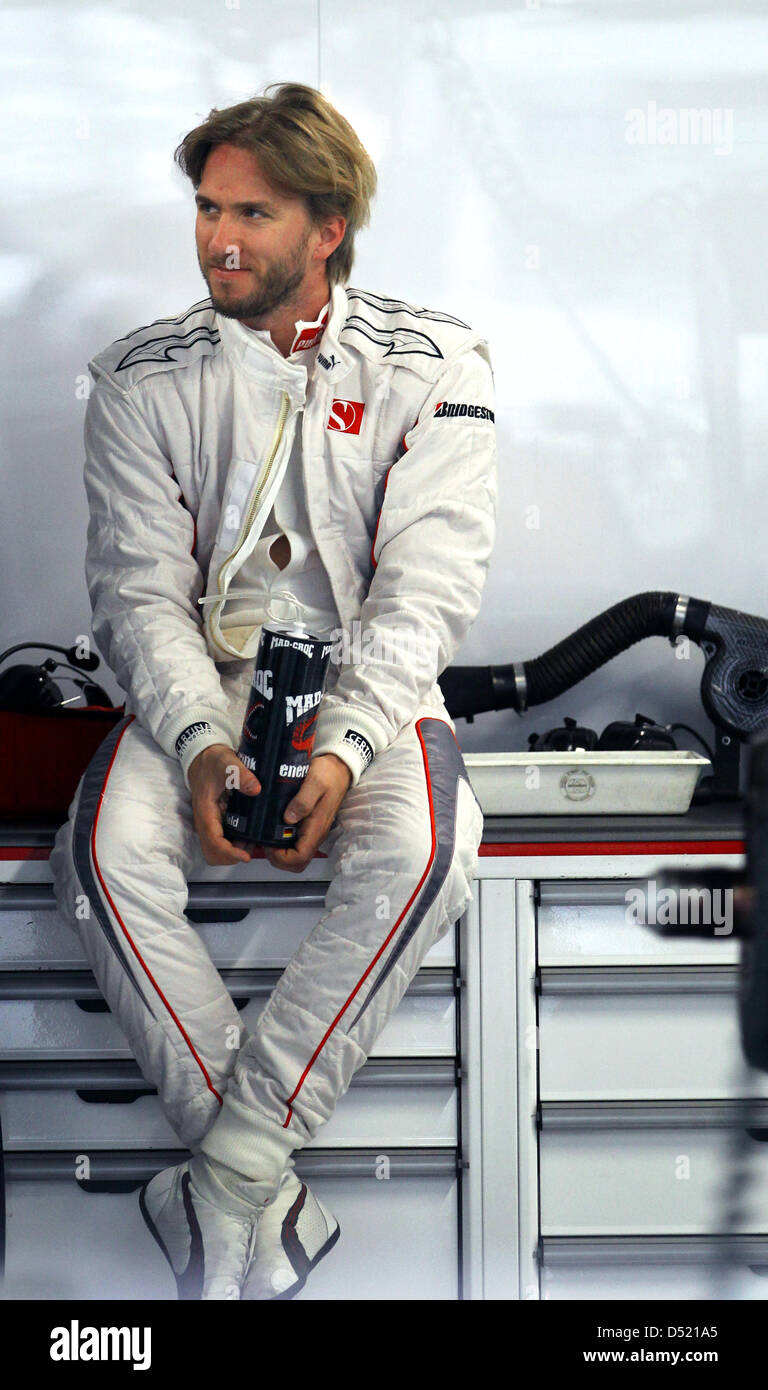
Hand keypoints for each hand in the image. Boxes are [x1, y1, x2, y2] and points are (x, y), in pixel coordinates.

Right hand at [188, 743, 260, 865]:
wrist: (203, 756)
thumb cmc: (213, 760)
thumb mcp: (227, 762)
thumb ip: (241, 774)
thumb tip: (256, 789)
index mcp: (205, 811)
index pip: (213, 842)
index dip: (229, 852)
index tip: (246, 855)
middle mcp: (204, 821)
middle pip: (212, 852)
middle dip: (230, 856)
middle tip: (250, 849)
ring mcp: (208, 822)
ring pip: (215, 850)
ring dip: (232, 852)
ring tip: (251, 844)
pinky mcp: (214, 821)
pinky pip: (220, 841)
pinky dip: (232, 845)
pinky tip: (247, 836)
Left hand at [266, 753, 351, 873]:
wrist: (338, 768)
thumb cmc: (328, 774)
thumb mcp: (314, 782)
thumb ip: (302, 801)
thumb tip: (288, 818)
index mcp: (317, 827)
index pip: (300, 857)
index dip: (281, 858)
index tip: (268, 844)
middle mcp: (315, 834)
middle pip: (297, 863)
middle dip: (278, 859)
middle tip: (265, 842)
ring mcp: (312, 831)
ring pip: (295, 856)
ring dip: (279, 853)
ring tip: (266, 836)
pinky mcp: (308, 826)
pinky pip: (295, 844)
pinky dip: (281, 843)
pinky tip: (272, 829)